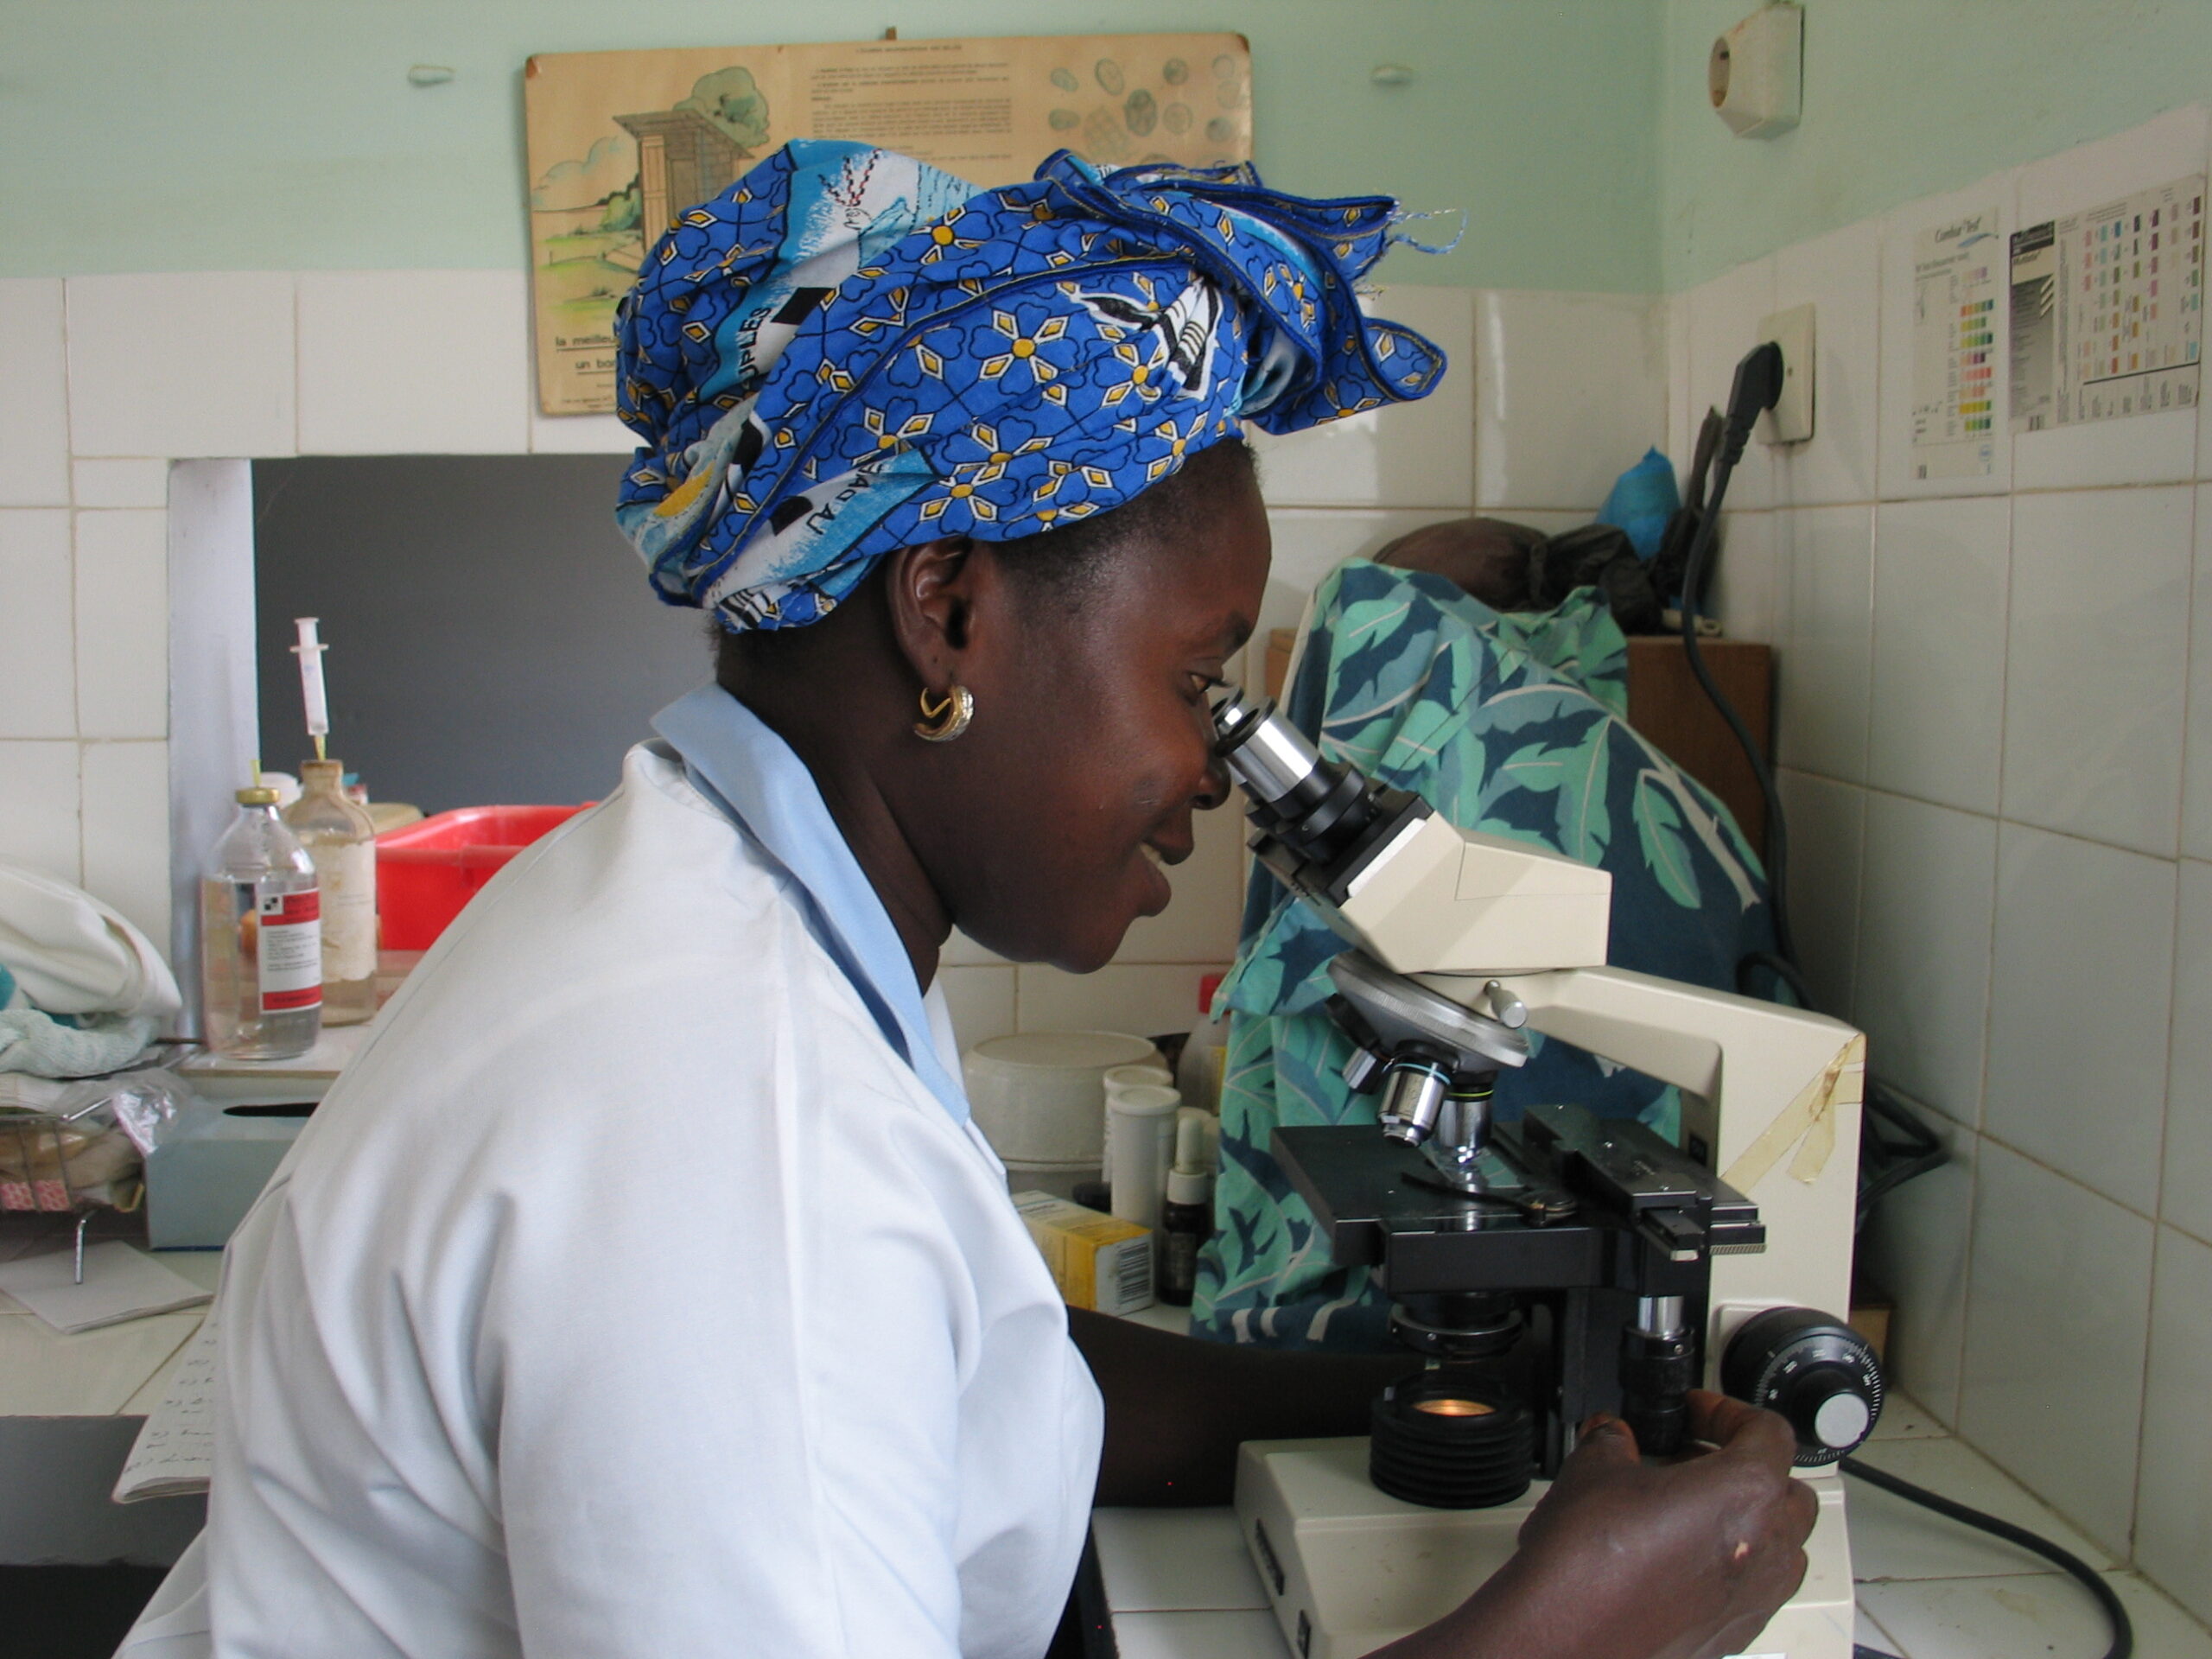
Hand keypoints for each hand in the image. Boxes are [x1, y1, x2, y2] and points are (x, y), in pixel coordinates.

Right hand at [1381, 1391, 1817, 1658]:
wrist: (1568, 1635)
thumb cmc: (1588, 1564)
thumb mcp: (1594, 1466)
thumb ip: (1615, 1438)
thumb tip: (1614, 1435)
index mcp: (1745, 1494)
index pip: (1767, 1432)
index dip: (1727, 1411)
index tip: (1696, 1412)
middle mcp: (1766, 1548)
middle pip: (1789, 1491)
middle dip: (1748, 1467)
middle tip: (1696, 1458)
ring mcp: (1755, 1598)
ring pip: (1782, 1546)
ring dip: (1749, 1520)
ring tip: (1690, 1509)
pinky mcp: (1734, 1634)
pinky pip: (1756, 1588)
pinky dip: (1732, 1566)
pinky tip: (1679, 1558)